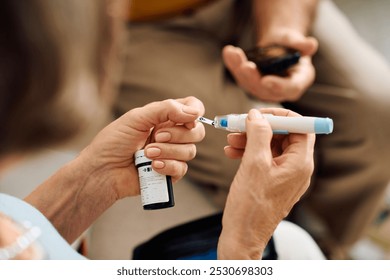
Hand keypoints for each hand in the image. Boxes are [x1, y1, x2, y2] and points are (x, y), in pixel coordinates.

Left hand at [79, 96, 204, 197]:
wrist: (103, 171)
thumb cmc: (113, 142)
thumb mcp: (137, 118)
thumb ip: (166, 109)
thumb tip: (194, 112)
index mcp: (164, 118)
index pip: (192, 108)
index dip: (195, 112)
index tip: (188, 119)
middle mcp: (171, 135)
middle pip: (196, 132)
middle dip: (178, 135)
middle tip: (156, 136)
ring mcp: (171, 155)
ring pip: (189, 151)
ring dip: (168, 151)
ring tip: (147, 154)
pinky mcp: (169, 173)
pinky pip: (182, 169)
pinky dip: (167, 166)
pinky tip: (152, 166)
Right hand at [218, 108, 314, 258]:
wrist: (243, 236)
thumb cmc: (250, 206)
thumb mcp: (254, 164)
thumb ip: (258, 135)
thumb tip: (257, 115)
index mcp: (300, 163)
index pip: (301, 127)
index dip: (280, 116)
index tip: (258, 114)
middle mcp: (297, 168)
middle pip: (284, 135)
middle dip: (260, 128)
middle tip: (238, 125)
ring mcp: (285, 176)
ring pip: (271, 146)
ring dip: (250, 139)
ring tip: (230, 141)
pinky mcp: (272, 181)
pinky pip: (264, 159)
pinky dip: (249, 152)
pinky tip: (231, 152)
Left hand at [223, 31, 317, 101]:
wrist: (279, 46)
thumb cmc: (291, 45)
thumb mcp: (298, 42)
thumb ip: (302, 45)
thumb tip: (310, 45)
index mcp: (297, 83)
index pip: (289, 89)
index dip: (278, 86)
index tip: (266, 81)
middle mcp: (279, 90)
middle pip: (264, 89)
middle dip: (253, 78)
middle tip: (245, 66)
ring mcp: (262, 89)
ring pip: (249, 83)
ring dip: (239, 69)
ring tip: (234, 53)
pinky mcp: (250, 84)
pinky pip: (240, 76)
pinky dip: (232, 63)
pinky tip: (228, 52)